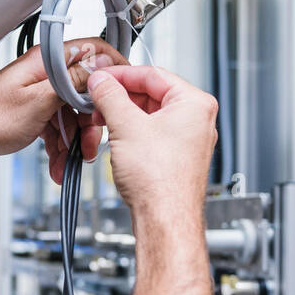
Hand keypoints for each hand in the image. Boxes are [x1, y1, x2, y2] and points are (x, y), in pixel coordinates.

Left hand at [0, 38, 126, 178]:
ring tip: (69, 161)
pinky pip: (58, 125)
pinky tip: (58, 162)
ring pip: (72, 113)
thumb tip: (100, 66)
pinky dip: (60, 144)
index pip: (92, 51)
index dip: (113, 69)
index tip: (124, 89)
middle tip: (89, 144)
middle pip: (85, 91)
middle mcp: (45, 73)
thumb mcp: (39, 102)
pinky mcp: (36, 110)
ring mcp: (41, 92)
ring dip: (74, 140)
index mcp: (46, 62)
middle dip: (90, 122)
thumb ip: (72, 83)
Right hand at [85, 66, 217, 230]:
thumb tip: (101, 82)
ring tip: (103, 121)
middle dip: (121, 97)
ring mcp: (189, 141)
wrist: (165, 219)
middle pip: (152, 94)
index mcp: (195, 104)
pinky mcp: (177, 158)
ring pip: (150, 115)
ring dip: (124, 116)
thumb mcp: (126, 126)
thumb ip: (110, 96)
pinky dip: (132, 132)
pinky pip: (152, 134)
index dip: (121, 75)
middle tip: (97, 99)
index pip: (153, 74)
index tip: (101, 78)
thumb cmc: (160, 181)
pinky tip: (116, 139)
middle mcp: (197, 120)